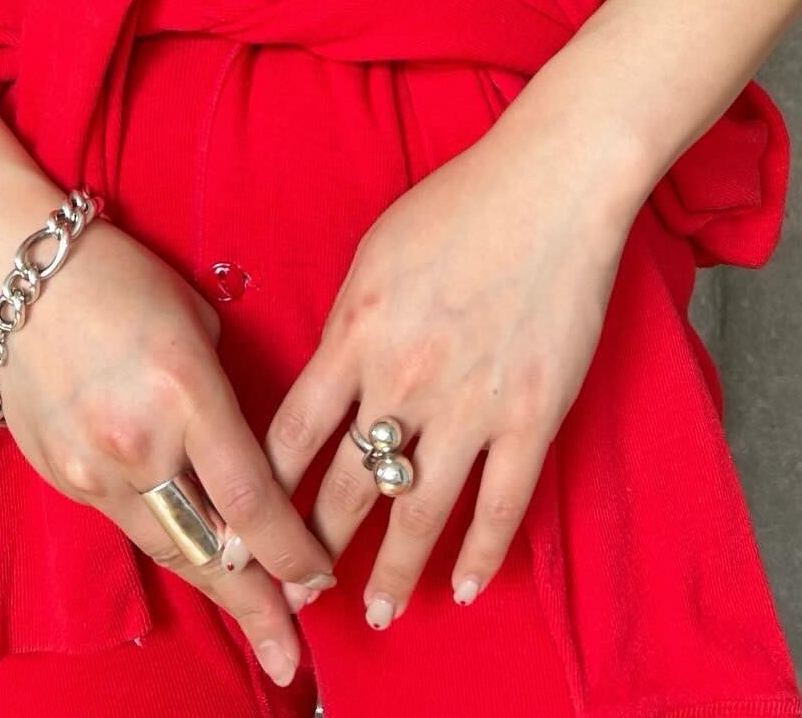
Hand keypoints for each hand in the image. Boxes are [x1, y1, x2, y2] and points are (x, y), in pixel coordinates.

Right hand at [0, 213, 336, 687]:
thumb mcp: (197, 322)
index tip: (322, 580)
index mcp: (185, 393)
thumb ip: (222, 397)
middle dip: (254, 603)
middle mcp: (137, 443)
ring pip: (165, 548)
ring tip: (255, 623)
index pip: (251, 499)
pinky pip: (125, 522)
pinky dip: (165, 542)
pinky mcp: (60, 477)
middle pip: (206, 549)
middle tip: (291, 652)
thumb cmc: (120, 278)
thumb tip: (245, 453)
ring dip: (212, 584)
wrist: (15, 273)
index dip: (292, 551)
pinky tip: (193, 559)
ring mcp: (90, 468)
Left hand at [265, 124, 632, 625]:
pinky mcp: (532, 414)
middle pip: (347, 487)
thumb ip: (349, 325)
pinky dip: (478, 554)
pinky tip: (460, 588)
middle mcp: (404, 379)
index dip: (264, 492)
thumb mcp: (374, 254)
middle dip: (316, 548)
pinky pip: (500, 504)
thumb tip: (330, 379)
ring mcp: (470, 403)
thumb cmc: (459, 204)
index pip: (291, 436)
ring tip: (375, 613)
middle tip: (301, 592)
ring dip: (392, 572)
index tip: (250, 529)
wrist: (551, 187)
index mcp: (355, 333)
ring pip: (418, 512)